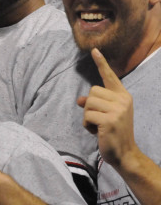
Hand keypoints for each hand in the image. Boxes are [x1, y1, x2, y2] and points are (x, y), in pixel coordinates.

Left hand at [77, 49, 137, 168]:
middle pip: (92, 91)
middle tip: (100, 120)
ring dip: (88, 117)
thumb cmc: (113, 133)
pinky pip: (87, 115)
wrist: (125, 153)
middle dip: (90, 106)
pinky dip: (87, 125)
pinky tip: (97, 132)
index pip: (110, 76)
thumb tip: (80, 99)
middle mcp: (122, 100)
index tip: (94, 50)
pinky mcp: (109, 120)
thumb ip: (95, 103)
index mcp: (123, 96)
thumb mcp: (105, 114)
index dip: (101, 63)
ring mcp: (117, 110)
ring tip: (99, 126)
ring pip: (88, 103)